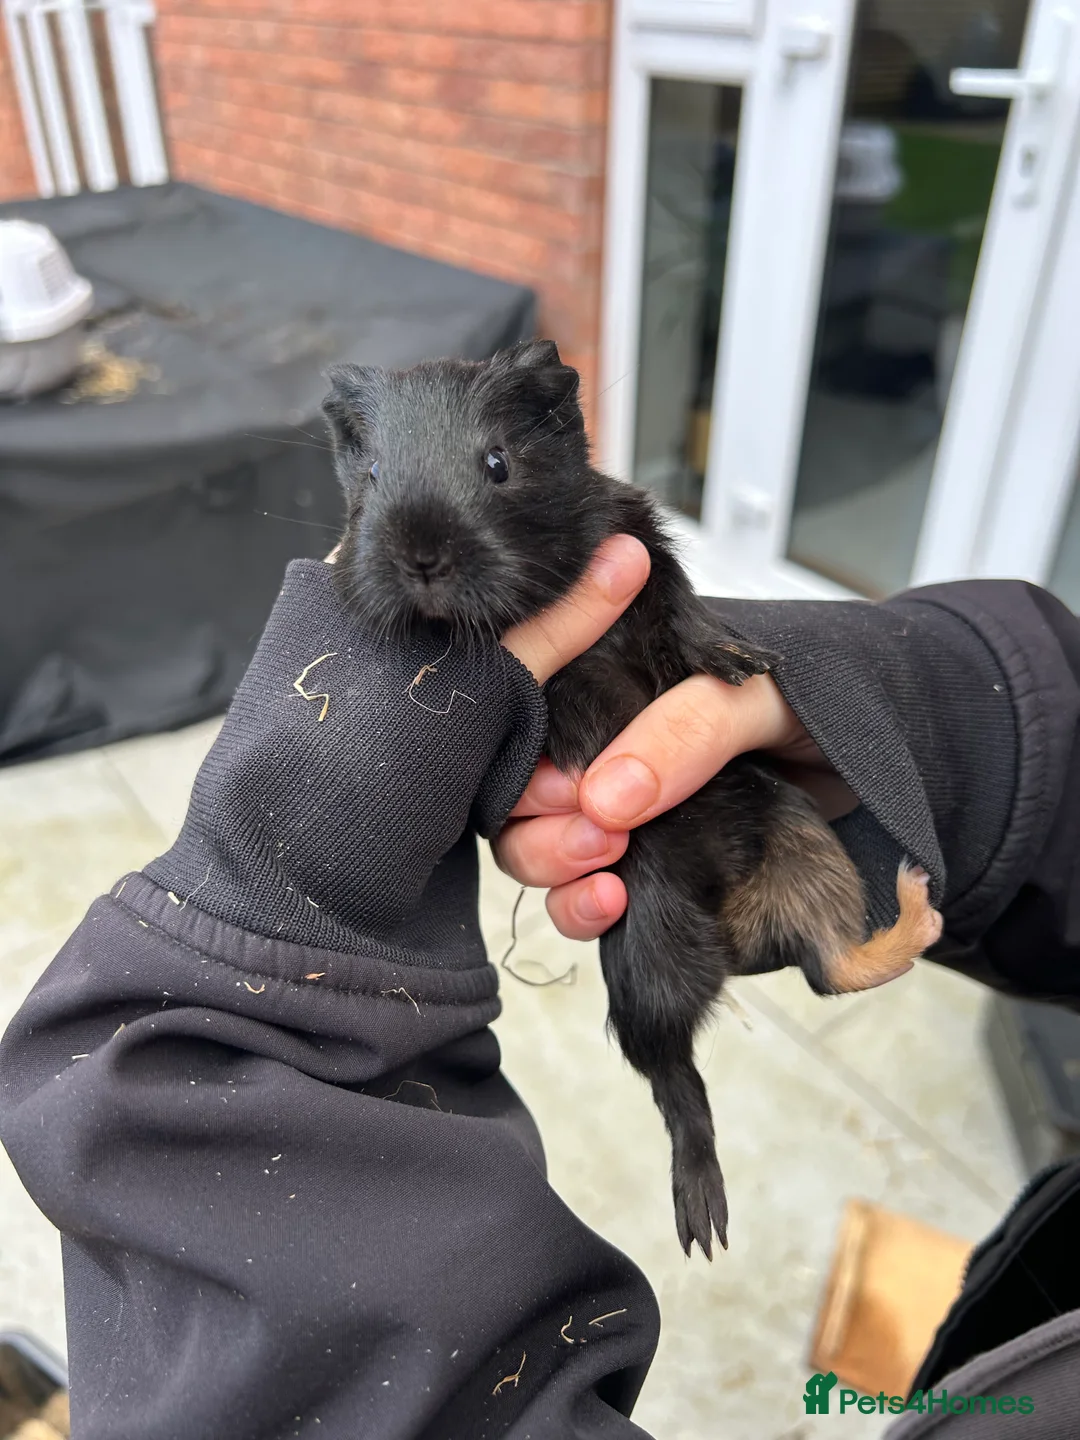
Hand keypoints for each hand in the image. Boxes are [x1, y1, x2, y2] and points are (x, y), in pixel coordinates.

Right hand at [496, 542, 856, 941]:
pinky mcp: (650, 877)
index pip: (527, 718)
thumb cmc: (828, 698)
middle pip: (519, 799)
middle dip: (537, 828)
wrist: (900, 755)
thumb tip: (605, 798)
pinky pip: (589, 904)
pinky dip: (585, 914)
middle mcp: (604, 755)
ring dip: (556, 874)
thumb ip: (688, 728)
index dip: (523, 756)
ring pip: (541, 854)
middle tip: (598, 839)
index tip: (561, 786)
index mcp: (613, 689)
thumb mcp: (758, 692)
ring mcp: (624, 820)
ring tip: (609, 880)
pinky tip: (615, 907)